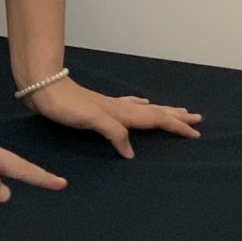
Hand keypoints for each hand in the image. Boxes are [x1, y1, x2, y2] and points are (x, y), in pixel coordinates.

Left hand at [25, 78, 201, 158]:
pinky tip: (139, 103)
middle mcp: (120, 109)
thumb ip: (114, 133)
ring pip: (145, 109)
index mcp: (122, 114)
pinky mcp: (99, 106)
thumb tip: (132, 153)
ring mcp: (111, 106)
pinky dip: (140, 107)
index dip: (176, 127)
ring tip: (177, 111)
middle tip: (197, 119)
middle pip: (156, 112)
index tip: (196, 133)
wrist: (44, 87)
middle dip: (177, 117)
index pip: (157, 120)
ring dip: (162, 112)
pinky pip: (128, 106)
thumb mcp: (91, 120)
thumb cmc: (66, 105)